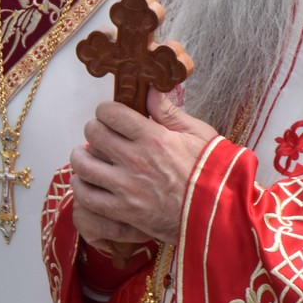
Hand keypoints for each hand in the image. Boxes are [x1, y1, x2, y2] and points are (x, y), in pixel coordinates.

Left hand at [69, 90, 218, 245]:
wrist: (220, 214)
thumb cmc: (212, 171)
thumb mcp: (198, 133)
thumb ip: (168, 111)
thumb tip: (150, 88)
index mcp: (153, 137)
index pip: (110, 113)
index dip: (106, 110)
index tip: (111, 115)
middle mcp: (135, 160)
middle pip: (93, 133)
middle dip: (95, 129)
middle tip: (101, 134)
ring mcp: (126, 187)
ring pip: (83, 164)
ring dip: (82, 157)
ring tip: (88, 156)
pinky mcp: (123, 212)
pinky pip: (88, 197)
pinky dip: (82, 187)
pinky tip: (87, 182)